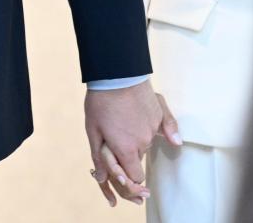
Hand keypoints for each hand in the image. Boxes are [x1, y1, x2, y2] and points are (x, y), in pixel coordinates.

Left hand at [84, 81, 181, 206]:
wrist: (117, 74)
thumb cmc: (100, 102)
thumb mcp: (93, 131)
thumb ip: (100, 158)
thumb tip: (102, 178)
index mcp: (126, 149)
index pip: (135, 178)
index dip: (128, 178)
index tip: (122, 173)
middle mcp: (143, 142)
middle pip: (139, 159)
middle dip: (128, 156)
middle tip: (115, 138)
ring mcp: (153, 128)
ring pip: (146, 143)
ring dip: (136, 139)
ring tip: (121, 122)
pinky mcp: (159, 114)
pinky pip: (156, 128)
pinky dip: (147, 126)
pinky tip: (138, 117)